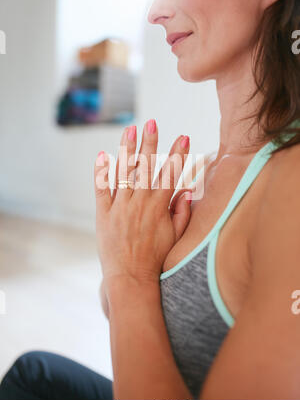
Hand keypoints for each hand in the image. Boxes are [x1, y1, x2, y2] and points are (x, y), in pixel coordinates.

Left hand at [94, 120, 192, 286]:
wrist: (131, 277)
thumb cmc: (156, 258)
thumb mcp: (176, 236)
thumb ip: (182, 212)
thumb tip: (185, 191)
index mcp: (158, 206)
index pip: (170, 173)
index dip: (178, 154)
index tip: (184, 136)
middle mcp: (139, 202)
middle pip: (146, 166)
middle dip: (150, 142)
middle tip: (151, 122)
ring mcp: (119, 206)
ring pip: (124, 172)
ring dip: (127, 149)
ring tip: (130, 130)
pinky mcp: (103, 214)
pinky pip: (101, 189)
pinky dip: (101, 172)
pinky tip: (102, 155)